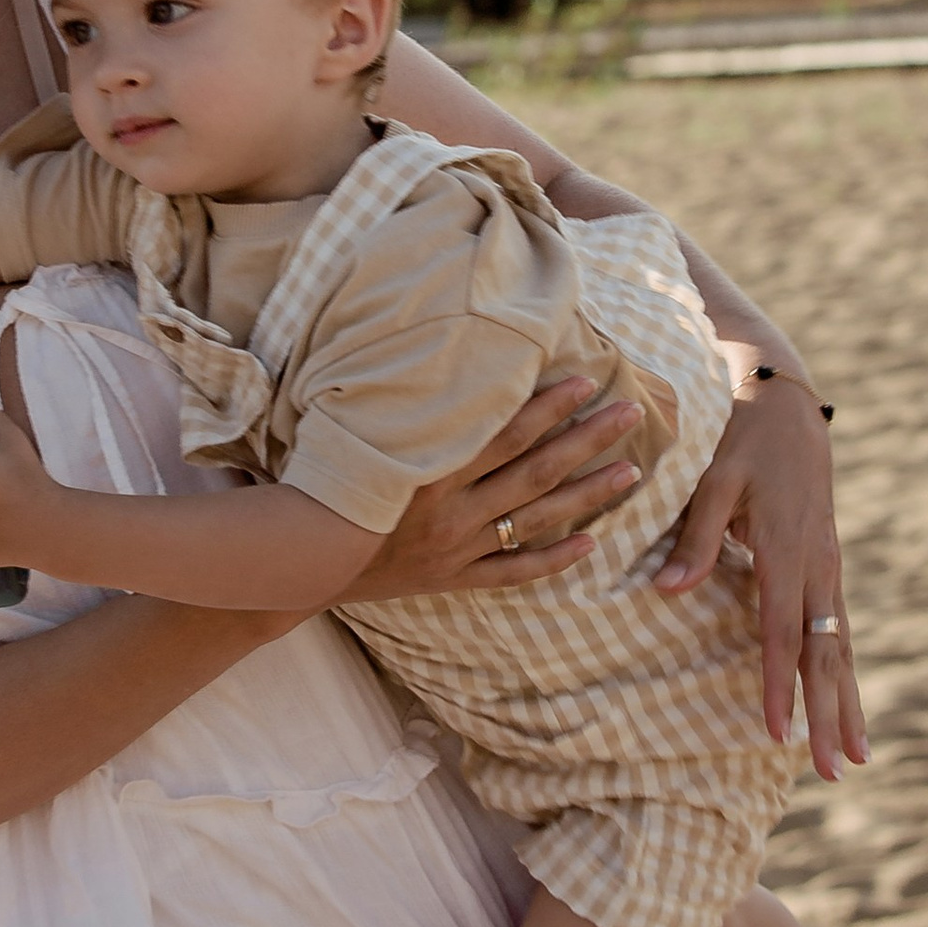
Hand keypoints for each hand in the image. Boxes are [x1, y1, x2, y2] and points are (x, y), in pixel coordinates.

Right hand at [345, 376, 644, 606]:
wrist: (297, 563)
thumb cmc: (316, 485)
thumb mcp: (344, 435)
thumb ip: (385, 402)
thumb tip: (408, 348)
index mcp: (428, 468)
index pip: (503, 432)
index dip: (547, 406)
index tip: (585, 380)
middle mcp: (451, 508)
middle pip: (535, 470)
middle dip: (586, 440)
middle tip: (631, 413)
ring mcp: (456, 547)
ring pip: (535, 518)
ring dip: (586, 495)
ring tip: (631, 472)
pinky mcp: (451, 578)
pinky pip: (512, 572)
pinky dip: (552, 561)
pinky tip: (592, 546)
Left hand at [654, 372, 865, 782]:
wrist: (786, 400)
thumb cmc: (740, 436)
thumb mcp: (711, 477)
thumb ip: (694, 539)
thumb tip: (668, 593)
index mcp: (786, 546)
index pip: (782, 632)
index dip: (780, 685)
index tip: (775, 733)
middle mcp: (817, 563)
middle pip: (826, 654)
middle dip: (829, 714)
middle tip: (833, 770)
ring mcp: (829, 565)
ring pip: (843, 646)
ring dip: (847, 702)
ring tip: (853, 756)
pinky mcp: (829, 563)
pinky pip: (840, 627)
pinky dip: (845, 671)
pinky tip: (845, 703)